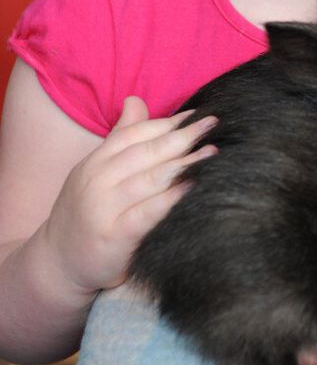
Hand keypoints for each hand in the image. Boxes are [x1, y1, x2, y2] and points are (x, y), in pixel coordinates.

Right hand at [42, 97, 216, 293]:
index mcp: (95, 162)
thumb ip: (120, 138)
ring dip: (183, 163)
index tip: (196, 115)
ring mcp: (104, 208)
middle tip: (212, 124)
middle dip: (182, 136)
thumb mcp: (96, 171)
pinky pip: (147, 212)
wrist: (56, 263)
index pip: (134, 134)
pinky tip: (193, 187)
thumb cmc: (87, 213)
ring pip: (149, 178)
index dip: (167, 123)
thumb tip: (137, 101)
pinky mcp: (114, 236)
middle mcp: (97, 180)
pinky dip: (171, 199)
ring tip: (211, 153)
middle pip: (145, 152)